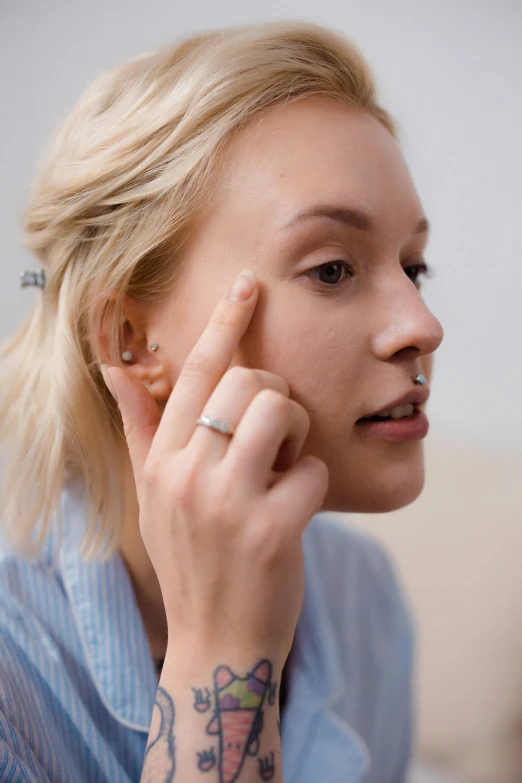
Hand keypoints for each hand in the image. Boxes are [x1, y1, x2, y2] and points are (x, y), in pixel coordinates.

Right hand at [103, 269, 328, 665]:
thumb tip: (117, 368)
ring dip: (298, 436)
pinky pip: (313, 470)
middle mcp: (187, 474)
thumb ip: (142, 429)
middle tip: (274, 441)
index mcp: (162, 460)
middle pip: (250, 382)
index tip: (247, 284)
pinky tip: (295, 513)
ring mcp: (227, 503)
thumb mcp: (155, 493)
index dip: (224, 322)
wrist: (217, 642)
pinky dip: (313, 486)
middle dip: (277, 399)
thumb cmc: (193, 558)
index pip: (194, 373)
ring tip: (283, 469)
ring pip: (283, 411)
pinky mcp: (272, 532)